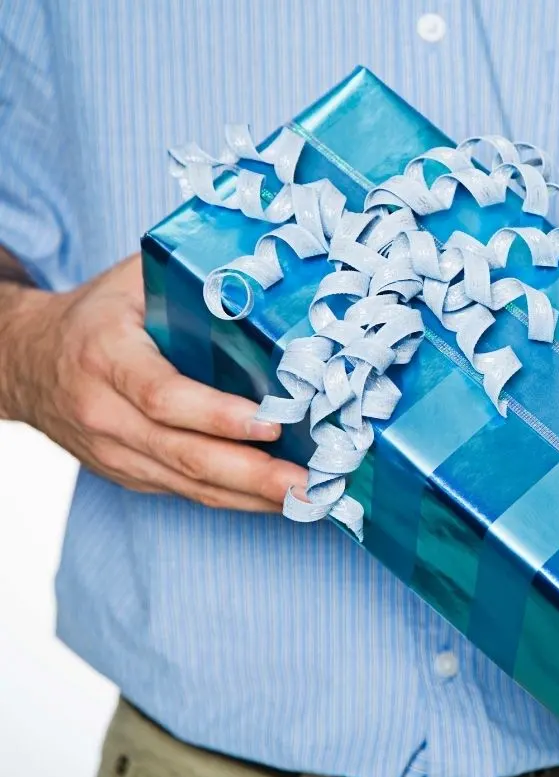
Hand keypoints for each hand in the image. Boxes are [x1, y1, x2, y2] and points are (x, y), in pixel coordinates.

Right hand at [1, 254, 306, 510]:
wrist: (28, 359)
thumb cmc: (100, 314)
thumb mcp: (133, 281)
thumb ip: (191, 278)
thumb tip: (266, 273)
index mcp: (107, 358)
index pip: (163, 396)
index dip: (219, 416)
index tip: (271, 425)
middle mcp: (105, 413)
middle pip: (185, 454)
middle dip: (254, 475)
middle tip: (310, 484)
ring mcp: (114, 452)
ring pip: (189, 484)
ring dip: (253, 498)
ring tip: (309, 501)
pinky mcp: (129, 474)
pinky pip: (186, 492)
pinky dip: (236, 499)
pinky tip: (278, 500)